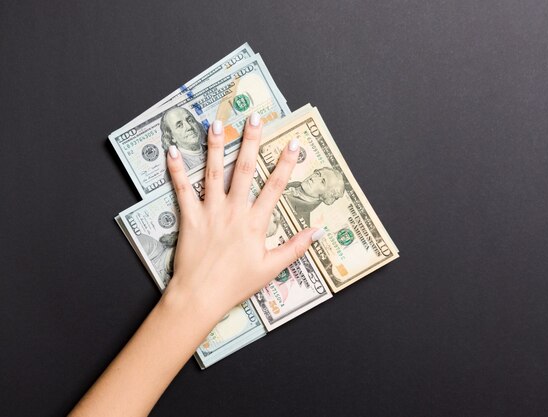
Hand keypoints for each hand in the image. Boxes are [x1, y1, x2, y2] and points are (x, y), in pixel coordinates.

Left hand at [164, 112, 319, 327]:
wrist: (201, 296)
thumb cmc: (236, 284)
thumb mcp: (271, 268)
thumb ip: (295, 247)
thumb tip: (318, 231)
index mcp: (255, 223)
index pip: (275, 186)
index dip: (286, 164)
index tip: (294, 144)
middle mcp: (233, 211)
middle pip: (244, 169)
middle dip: (250, 141)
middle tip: (254, 117)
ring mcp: (210, 211)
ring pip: (213, 172)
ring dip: (215, 146)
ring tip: (217, 123)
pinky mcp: (189, 217)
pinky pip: (182, 189)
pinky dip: (176, 170)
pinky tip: (173, 150)